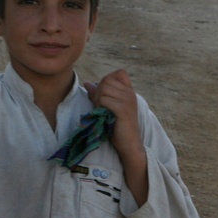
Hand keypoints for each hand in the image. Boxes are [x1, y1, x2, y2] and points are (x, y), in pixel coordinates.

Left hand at [85, 69, 148, 203]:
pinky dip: (100, 107)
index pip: (118, 73)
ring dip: (98, 100)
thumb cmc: (117, 127)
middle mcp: (130, 93)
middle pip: (107, 80)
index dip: (108, 81)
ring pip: (104, 89)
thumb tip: (87, 83)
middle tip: (101, 106)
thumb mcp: (108, 107)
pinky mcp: (123, 109)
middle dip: (99, 92)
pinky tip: (105, 116)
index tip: (106, 96)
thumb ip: (99, 94)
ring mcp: (128, 100)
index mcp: (129, 91)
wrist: (128, 144)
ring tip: (103, 111)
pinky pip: (105, 100)